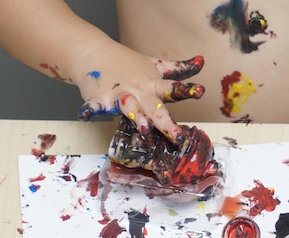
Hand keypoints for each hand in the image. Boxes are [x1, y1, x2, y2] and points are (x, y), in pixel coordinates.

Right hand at [74, 44, 204, 143]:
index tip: (200, 91)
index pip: (171, 88)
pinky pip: (93, 106)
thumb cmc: (128, 64)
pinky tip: (86, 114)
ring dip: (135, 115)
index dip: (186, 90)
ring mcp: (117, 94)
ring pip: (128, 106)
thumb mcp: (156, 66)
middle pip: (153, 106)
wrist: (94, 52)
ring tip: (143, 126)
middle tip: (178, 136)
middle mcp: (137, 90)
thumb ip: (179, 69)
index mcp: (152, 84)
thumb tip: (202, 62)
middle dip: (165, 121)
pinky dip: (89, 110)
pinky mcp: (97, 98)